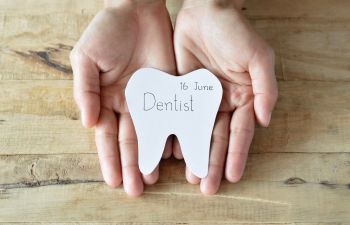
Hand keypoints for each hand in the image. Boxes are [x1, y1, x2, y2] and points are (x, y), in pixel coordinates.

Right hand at [70, 0, 175, 195]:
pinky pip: (174, 115)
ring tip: (157, 177)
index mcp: (106, 100)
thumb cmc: (106, 31)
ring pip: (154, 133)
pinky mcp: (170, 90)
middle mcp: (129, 105)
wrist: (137, 9)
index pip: (108, 136)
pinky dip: (175, 133)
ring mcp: (151, 99)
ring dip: (154, 155)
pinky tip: (177, 151)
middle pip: (132, 140)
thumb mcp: (86, 58)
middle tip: (138, 189)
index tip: (114, 180)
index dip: (110, 158)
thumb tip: (89, 125)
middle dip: (133, 164)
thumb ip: (85, 91)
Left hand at [173, 0, 277, 193]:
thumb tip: (264, 121)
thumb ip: (265, 89)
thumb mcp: (258, 57)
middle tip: (206, 186)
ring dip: (194, 154)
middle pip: (217, 137)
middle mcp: (221, 102)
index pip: (239, 131)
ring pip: (196, 132)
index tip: (233, 176)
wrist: (203, 11)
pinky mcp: (180, 92)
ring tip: (190, 176)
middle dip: (213, 162)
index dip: (237, 154)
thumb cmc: (235, 32)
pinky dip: (175, 134)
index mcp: (243, 97)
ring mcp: (199, 99)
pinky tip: (171, 151)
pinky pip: (177, 117)